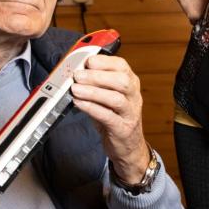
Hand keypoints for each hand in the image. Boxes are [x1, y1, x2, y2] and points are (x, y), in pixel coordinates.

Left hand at [70, 54, 149, 183]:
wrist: (129, 147)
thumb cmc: (116, 118)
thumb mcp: (108, 98)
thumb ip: (96, 85)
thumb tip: (75, 73)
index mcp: (131, 84)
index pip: (122, 66)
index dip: (104, 61)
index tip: (87, 61)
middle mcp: (134, 97)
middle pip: (121, 81)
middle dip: (98, 76)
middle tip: (78, 75)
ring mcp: (130, 114)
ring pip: (116, 99)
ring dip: (93, 92)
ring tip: (75, 89)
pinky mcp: (122, 129)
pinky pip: (108, 117)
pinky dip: (91, 108)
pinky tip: (78, 104)